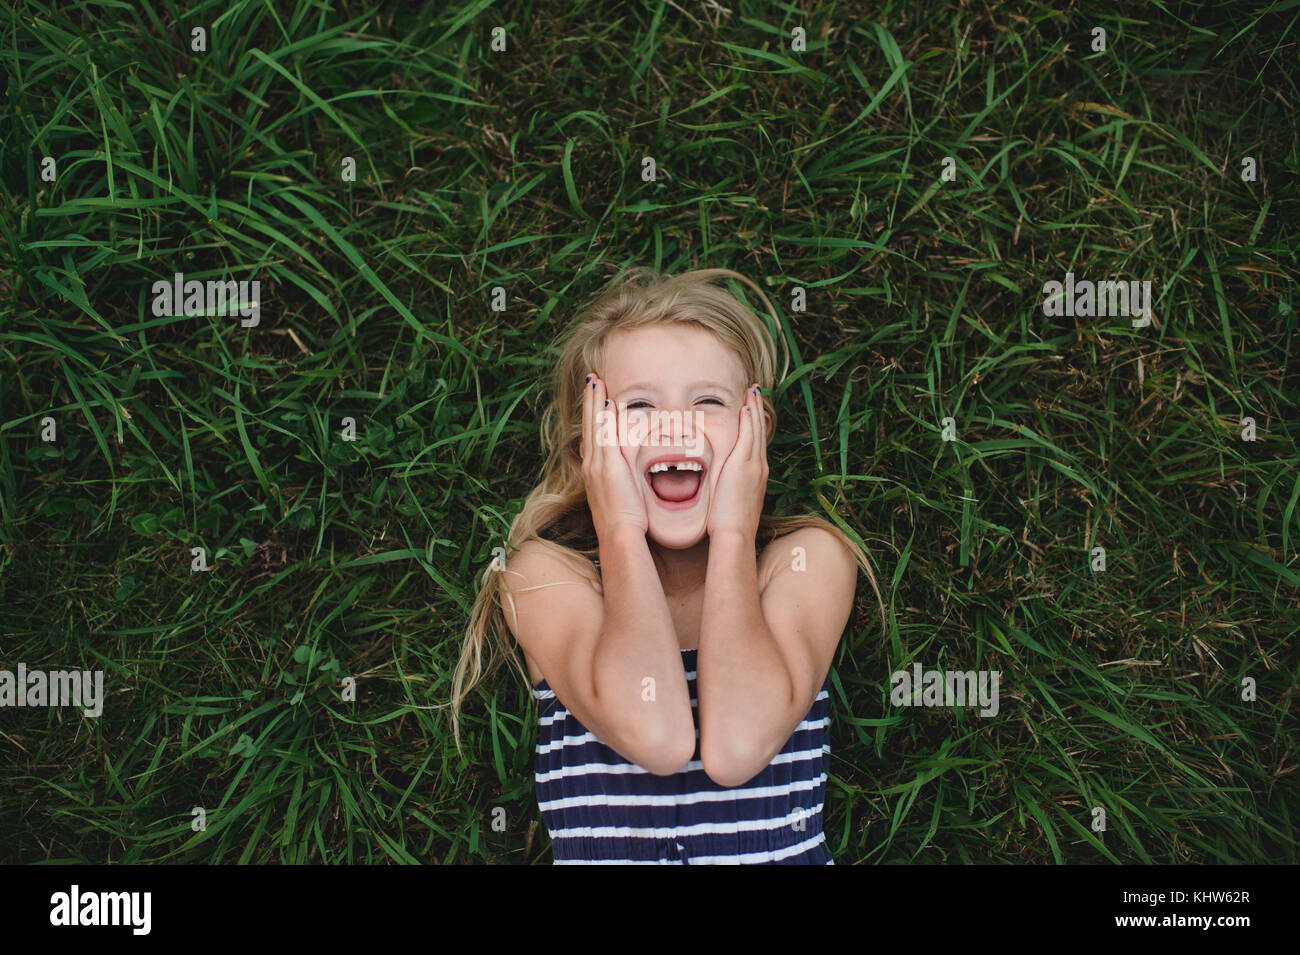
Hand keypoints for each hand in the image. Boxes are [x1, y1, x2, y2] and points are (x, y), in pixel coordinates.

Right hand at [580, 373, 648, 538]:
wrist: (619, 534)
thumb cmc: (623, 521)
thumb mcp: (618, 496)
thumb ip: (619, 480)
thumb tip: (623, 471)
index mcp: (594, 470)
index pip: (592, 435)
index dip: (593, 415)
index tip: (596, 398)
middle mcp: (591, 464)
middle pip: (589, 424)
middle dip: (590, 401)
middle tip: (591, 379)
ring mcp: (597, 464)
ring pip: (594, 425)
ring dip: (594, 401)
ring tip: (595, 381)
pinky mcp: (608, 466)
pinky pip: (604, 435)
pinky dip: (604, 417)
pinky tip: (607, 401)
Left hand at [706, 384, 768, 539]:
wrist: (735, 535)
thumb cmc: (729, 525)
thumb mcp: (732, 503)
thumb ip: (729, 490)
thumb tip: (721, 487)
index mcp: (757, 475)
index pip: (756, 444)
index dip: (755, 426)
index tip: (752, 411)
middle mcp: (759, 467)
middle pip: (760, 432)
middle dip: (758, 411)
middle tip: (756, 392)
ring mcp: (754, 465)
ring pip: (756, 430)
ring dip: (755, 409)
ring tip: (753, 391)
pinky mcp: (744, 465)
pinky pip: (749, 436)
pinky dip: (749, 419)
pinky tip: (747, 405)